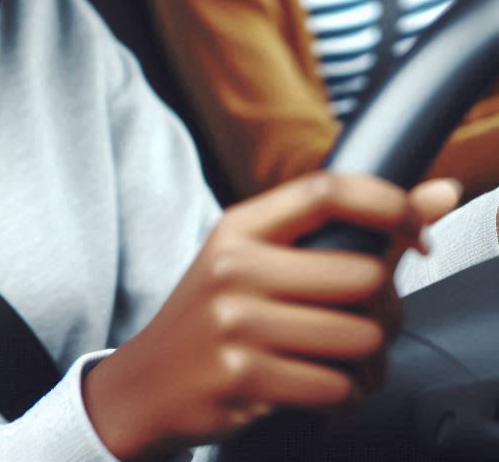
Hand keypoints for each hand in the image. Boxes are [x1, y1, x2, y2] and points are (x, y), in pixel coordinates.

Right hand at [82, 172, 460, 460]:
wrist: (148, 381)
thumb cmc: (215, 314)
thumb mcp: (259, 259)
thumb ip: (351, 229)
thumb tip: (439, 195)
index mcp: (241, 226)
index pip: (327, 191)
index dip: (389, 204)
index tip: (416, 230)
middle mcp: (235, 266)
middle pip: (364, 275)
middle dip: (385, 308)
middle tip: (366, 320)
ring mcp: (237, 320)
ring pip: (361, 339)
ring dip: (369, 362)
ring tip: (341, 361)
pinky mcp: (244, 374)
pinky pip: (338, 387)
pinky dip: (344, 396)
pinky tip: (318, 387)